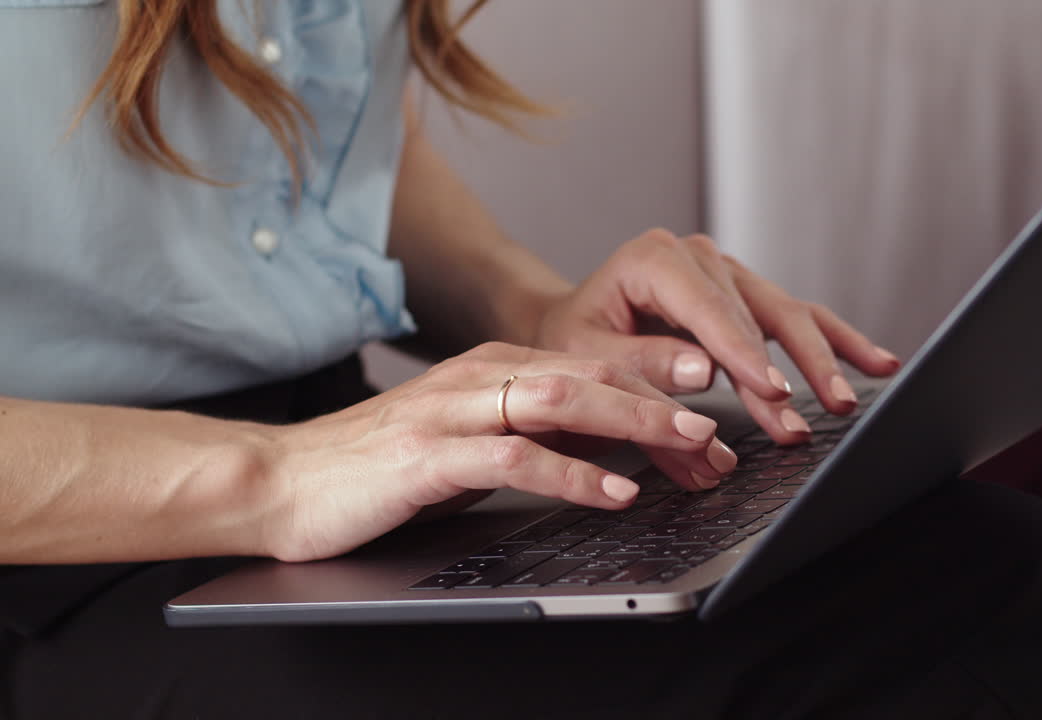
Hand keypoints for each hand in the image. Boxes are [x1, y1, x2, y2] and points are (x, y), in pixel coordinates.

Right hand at [259, 342, 736, 561]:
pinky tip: (613, 491)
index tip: (715, 400)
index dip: (658, 380)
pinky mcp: (428, 455)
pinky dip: (571, 474)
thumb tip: (616, 445)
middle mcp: (480, 377)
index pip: (593, 363)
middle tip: (725, 412)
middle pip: (590, 371)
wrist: (283, 480)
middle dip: (664, 391)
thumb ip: (538, 434)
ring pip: (561, 401)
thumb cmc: (382, 467)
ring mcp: (453, 411)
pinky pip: (513, 458)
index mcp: (495, 368)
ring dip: (634, 420)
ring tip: (688, 440)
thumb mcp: (474, 441)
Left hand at [534, 229, 900, 444]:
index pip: (709, 309)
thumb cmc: (573, 341)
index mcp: (654, 259)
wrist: (570, 326)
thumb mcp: (588, 355)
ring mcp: (727, 273)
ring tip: (847, 402)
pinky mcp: (746, 296)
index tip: (774, 393)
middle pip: (758, 312)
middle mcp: (698, 255)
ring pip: (786, 314)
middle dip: (789, 369)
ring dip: (820, 361)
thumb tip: (704, 372)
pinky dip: (835, 343)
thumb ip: (642, 363)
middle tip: (814, 413)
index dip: (744, 354)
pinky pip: (798, 317)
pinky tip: (876, 363)